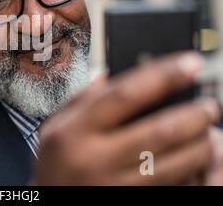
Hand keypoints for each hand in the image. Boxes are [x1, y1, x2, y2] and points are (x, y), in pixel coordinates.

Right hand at [32, 52, 220, 184]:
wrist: (49, 203)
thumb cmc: (53, 163)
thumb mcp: (54, 126)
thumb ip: (80, 99)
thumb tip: (110, 75)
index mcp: (74, 130)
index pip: (125, 94)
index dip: (162, 75)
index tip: (189, 63)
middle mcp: (94, 157)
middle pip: (158, 130)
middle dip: (193, 114)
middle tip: (209, 104)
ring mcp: (113, 184)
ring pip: (172, 163)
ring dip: (199, 145)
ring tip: (208, 132)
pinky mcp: (128, 200)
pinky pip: (168, 184)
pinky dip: (190, 170)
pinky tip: (195, 158)